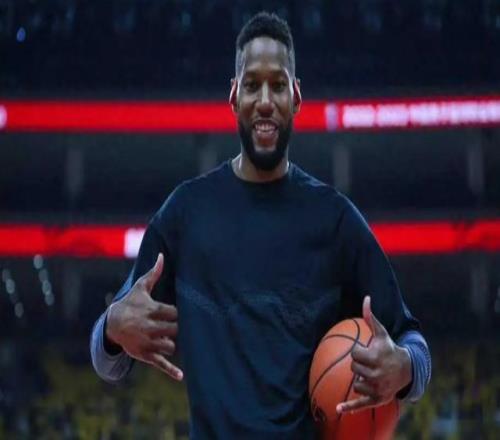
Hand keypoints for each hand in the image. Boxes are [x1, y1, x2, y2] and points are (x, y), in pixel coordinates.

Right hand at [106, 253, 182, 380]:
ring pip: (170, 346)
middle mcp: (150, 328)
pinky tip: (181, 375)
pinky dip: (170, 370)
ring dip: (173, 343)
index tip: (181, 312)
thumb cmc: (131, 303)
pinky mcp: (146, 355)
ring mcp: (148, 343)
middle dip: (177, 329)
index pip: (174, 313)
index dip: (179, 314)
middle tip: (177, 326)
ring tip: (168, 337)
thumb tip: (162, 256)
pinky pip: (160, 364)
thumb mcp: (141, 288)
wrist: (111, 324)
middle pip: (175, 330)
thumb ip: (154, 273)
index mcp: (151, 311)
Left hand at [336, 296, 410, 413]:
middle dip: (359, 366)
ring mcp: (377, 388)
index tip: (365, 351)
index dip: (358, 352)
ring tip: (371, 375)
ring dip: (360, 379)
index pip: (354, 355)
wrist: (407, 370)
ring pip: (356, 384)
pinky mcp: (377, 399)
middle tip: (369, 363)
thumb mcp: (381, 333)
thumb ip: (370, 317)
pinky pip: (360, 404)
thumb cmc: (389, 348)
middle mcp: (377, 374)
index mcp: (376, 358)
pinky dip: (349, 407)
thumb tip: (366, 298)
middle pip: (354, 369)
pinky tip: (337, 409)